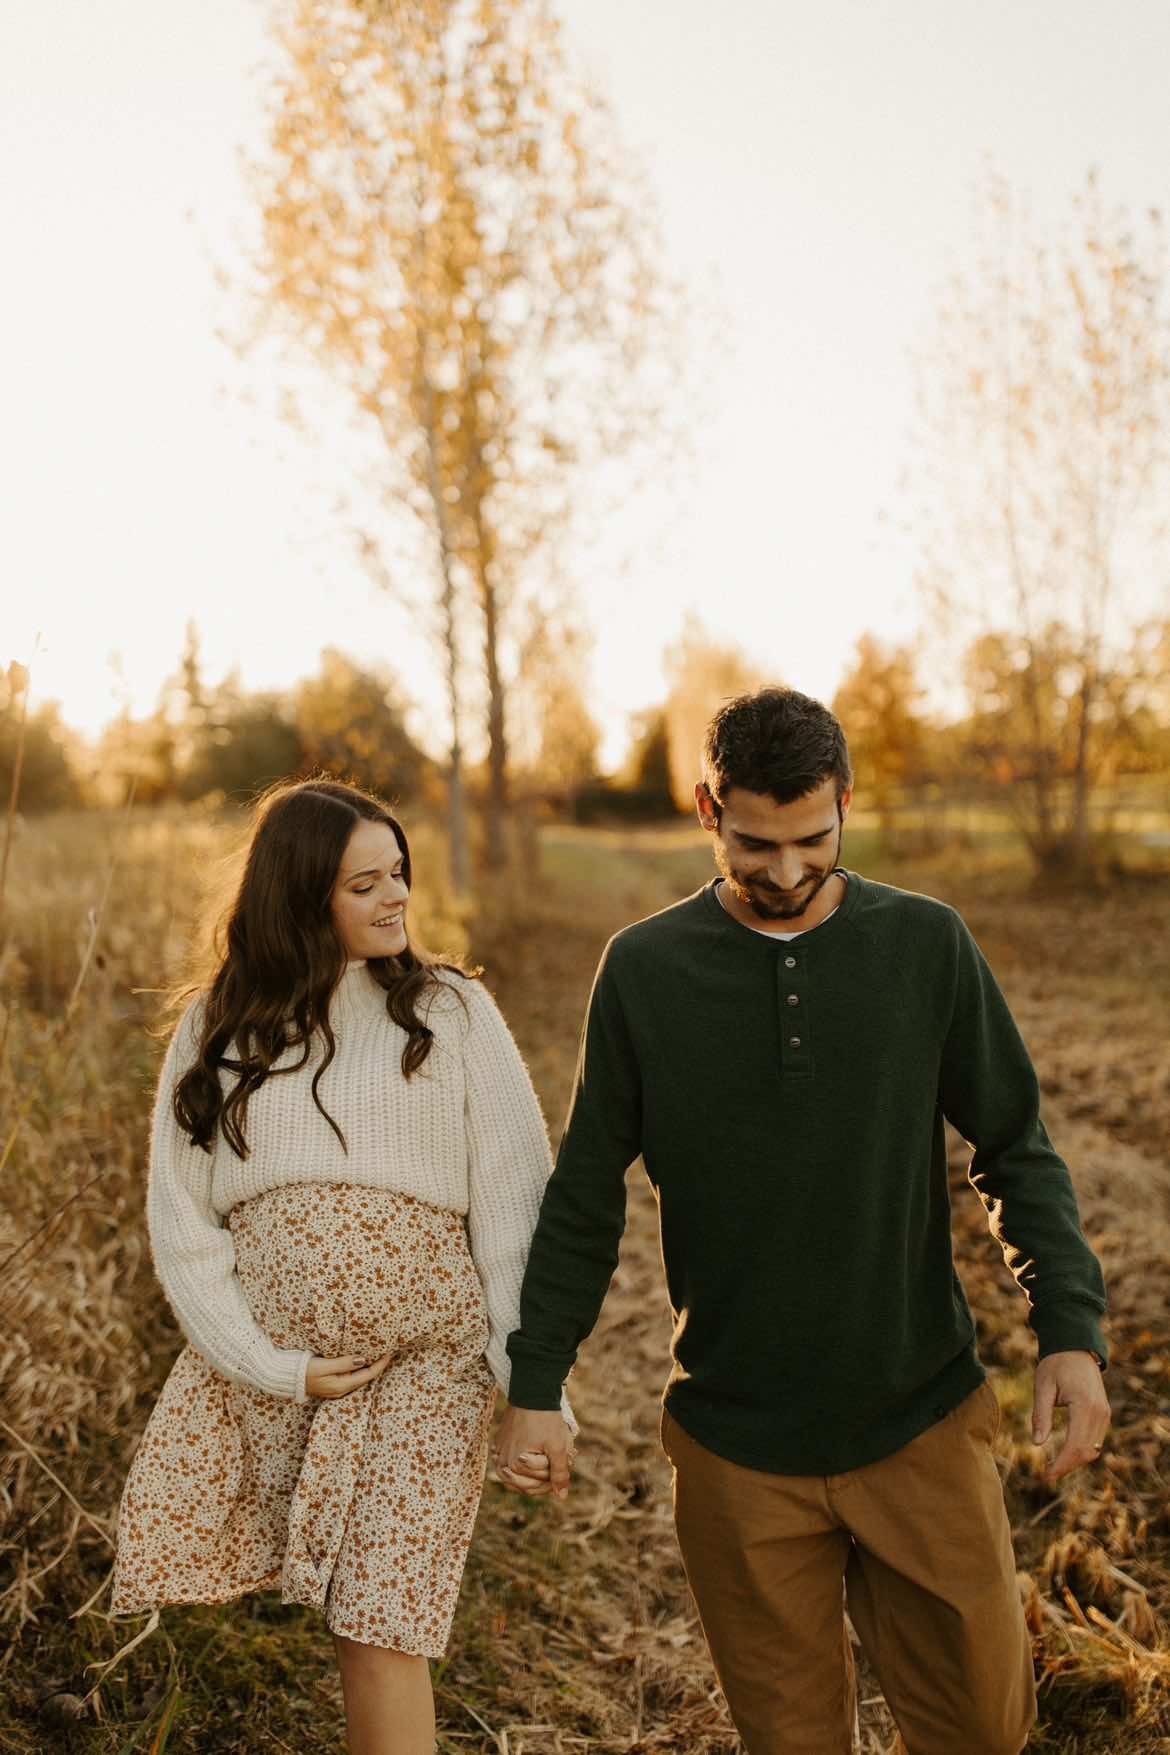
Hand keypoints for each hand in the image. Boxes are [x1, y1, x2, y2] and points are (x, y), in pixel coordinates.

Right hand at [305, 1353, 390, 1399]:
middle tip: (386, 1352)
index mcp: (342, 1385)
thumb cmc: (305, 1370)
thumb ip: (344, 1363)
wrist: (289, 1379)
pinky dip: (358, 1369)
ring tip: (376, 1355)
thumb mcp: (325, 1365)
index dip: (380, 1364)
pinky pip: (350, 1377)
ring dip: (367, 1367)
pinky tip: (360, 1362)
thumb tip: (363, 1359)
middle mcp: (341, 1390)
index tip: (389, 1353)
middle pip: (365, 1377)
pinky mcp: (332, 1385)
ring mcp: (336, 1389)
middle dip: (376, 1366)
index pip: (368, 1374)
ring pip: (358, 1378)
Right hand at [492, 1405, 574, 1500]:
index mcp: (512, 1465)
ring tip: (551, 1449)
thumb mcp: (558, 1447)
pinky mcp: (500, 1444)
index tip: (564, 1462)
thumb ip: (559, 1474)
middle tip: (560, 1454)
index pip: (535, 1488)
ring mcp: (498, 1453)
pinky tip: (537, 1448)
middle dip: (546, 1473)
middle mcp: (501, 1462)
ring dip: (538, 1467)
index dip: (553, 1479)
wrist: (533, 1392)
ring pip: (521, 1475)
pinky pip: (515, 1462)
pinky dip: (528, 1459)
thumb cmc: (545, 1419)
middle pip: (527, 1483)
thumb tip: (562, 1496)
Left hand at [1032, 1350, 1109, 1481]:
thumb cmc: (1056, 1364)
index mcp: (1085, 1406)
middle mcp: (1100, 1414)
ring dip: (1075, 1461)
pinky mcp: (1103, 1414)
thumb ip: (1041, 1415)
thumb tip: (1037, 1443)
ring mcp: (1104, 1414)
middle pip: (1087, 1452)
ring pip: (1093, 1449)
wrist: (1076, 1347)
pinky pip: (1095, 1440)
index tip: (1046, 1476)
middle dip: (1068, 1466)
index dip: (1062, 1464)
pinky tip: (1066, 1454)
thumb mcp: (1043, 1386)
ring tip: (1054, 1467)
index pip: (1076, 1446)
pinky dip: (1082, 1451)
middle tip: (1047, 1475)